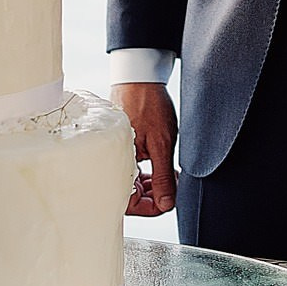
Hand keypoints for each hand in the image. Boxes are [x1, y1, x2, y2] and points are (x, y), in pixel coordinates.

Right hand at [116, 82, 176, 216]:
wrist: (140, 78)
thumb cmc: (148, 104)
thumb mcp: (162, 143)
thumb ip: (163, 176)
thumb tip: (166, 204)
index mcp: (118, 162)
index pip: (129, 203)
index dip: (151, 207)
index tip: (169, 201)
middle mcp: (112, 162)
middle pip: (130, 196)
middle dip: (154, 195)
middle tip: (173, 185)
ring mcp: (117, 156)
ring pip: (132, 184)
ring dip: (153, 185)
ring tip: (171, 175)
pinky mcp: (122, 149)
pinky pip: (132, 170)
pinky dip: (148, 173)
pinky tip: (162, 166)